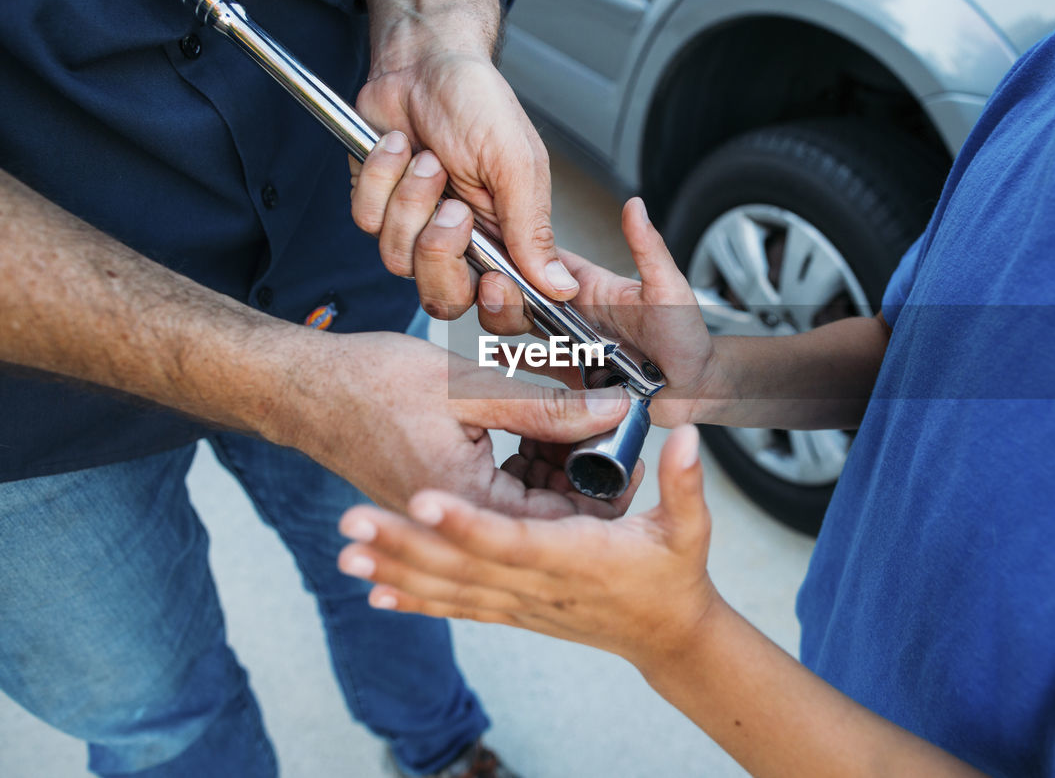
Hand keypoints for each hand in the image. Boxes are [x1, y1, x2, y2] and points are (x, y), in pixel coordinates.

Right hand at [273, 330, 636, 516]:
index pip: (563, 524)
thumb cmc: (371, 384)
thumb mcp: (470, 388)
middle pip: (549, 517)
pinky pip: (501, 491)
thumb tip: (612, 412)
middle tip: (604, 425)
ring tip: (570, 415)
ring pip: (527, 501)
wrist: (302, 390)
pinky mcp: (444, 497)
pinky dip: (523, 460)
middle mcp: (460, 524)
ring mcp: (451, 514)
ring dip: (553, 463)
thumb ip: (546, 406)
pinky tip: (532, 424)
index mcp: (470, 507)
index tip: (627, 450)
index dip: (604, 488)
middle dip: (582, 473)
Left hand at [337, 425, 721, 666]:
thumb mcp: (689, 528)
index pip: (514, 538)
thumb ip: (684, 481)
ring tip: (348, 551)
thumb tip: (685, 434)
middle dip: (406, 545)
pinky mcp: (514, 610)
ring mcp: (522, 602)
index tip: (424, 500)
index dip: (467, 522)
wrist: (666, 636)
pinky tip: (378, 592)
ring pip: (451, 587)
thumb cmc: (673, 576)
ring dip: (398, 569)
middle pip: (464, 565)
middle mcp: (540, 584)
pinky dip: (417, 600)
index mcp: (576, 556)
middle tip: (353, 523)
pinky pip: (459, 606)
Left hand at [349, 0, 573, 317]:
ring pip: (398, 260)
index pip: (505, 306)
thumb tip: (561, 286)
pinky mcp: (377, 207)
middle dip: (440, 254)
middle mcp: (462, 244)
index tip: (494, 281)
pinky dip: (381, 178)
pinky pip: (367, 220)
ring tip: (428, 159)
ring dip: (412, 201)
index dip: (498, 308)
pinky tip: (399, 148)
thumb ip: (534, 230)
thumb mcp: (517, 164)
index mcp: (507, 239)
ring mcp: (416, 228)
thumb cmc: (478, 103)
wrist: (423, 61)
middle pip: (444, 299)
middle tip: (454, 209)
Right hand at [478, 197, 717, 427]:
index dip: (521, 249)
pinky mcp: (571, 375)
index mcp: (594, 287)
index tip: (495, 240)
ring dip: (504, 319)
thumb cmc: (687, 338)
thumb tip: (635, 206)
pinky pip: (535, 365)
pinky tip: (493, 358)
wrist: (694, 391)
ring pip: (522, 327)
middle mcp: (576, 314)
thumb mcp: (668, 289)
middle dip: (503, 289)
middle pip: (524, 294)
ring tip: (494, 315)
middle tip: (492, 290)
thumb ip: (649, 250)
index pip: (548, 261)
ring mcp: (570, 344)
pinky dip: (512, 361)